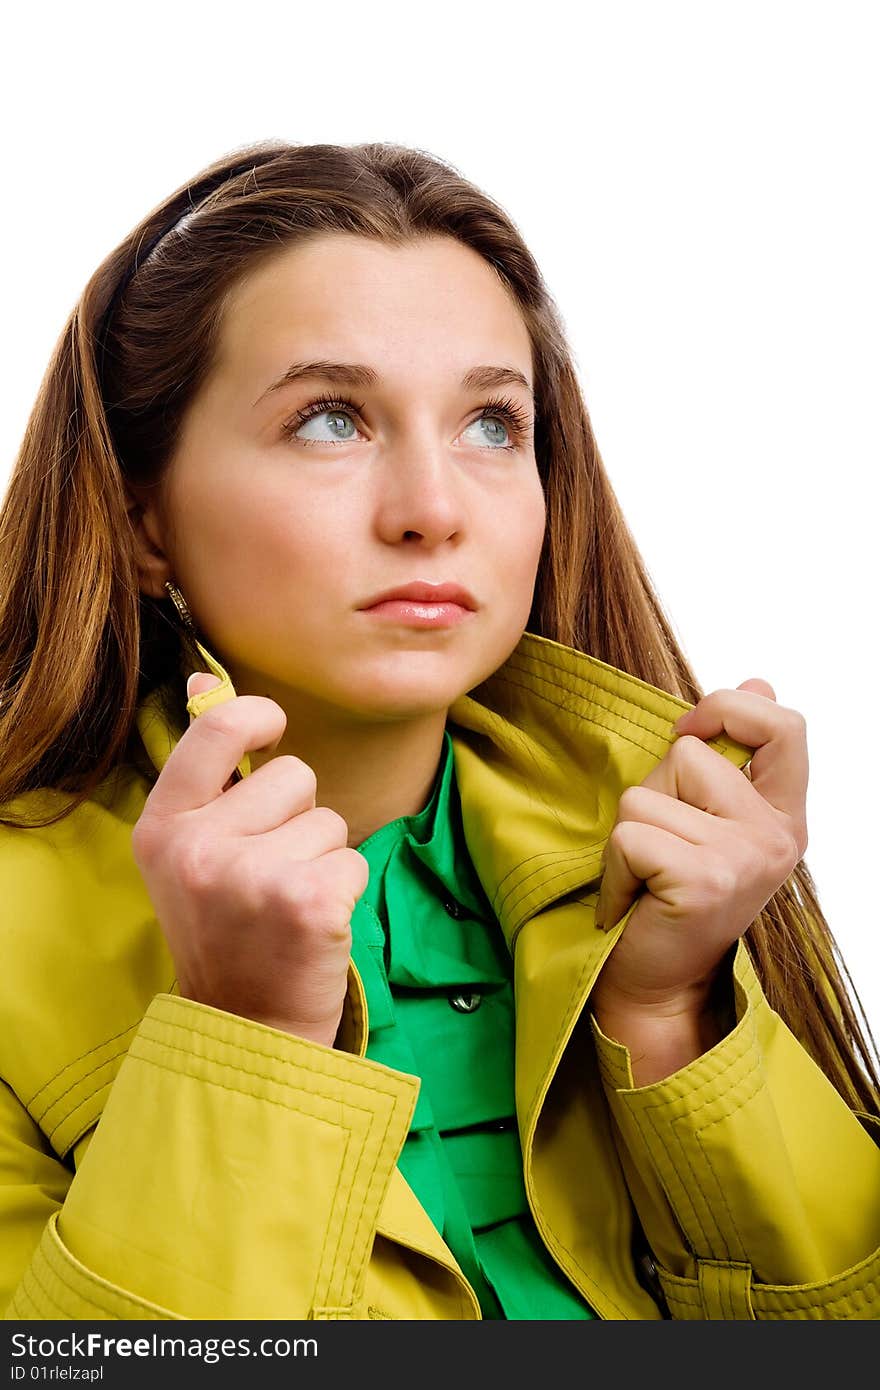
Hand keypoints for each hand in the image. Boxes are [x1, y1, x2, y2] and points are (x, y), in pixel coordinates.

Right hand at [130, 672, 367, 1046]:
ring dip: (323, 857)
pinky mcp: (307, 901)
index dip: (257, 716)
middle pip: (294, 775)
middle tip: (271, 874)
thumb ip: (204, 776)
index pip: (217, 731)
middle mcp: (199, 848)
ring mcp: (252, 876)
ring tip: (288, 903)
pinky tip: (313, 925)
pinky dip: (344, 889)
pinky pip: (354, 859)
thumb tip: (205, 683)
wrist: (245, 1028)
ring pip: (331, 820)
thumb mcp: (190, 852)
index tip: (273, 727)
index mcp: (163, 828)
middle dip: (299, 816)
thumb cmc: (228, 931)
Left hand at [592, 679, 808, 1067]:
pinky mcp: (704, 880)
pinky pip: (629, 835)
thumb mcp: (706, 820)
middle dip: (654, 794)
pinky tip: (634, 902)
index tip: (691, 732)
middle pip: (690, 754)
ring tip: (647, 879)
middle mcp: (775, 836)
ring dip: (627, 837)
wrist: (656, 986)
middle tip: (662, 851)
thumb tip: (758, 681)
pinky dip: (615, 870)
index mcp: (782, 815)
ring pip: (647, 795)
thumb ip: (729, 757)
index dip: (730, 709)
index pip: (785, 726)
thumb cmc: (670, 898)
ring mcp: (744, 858)